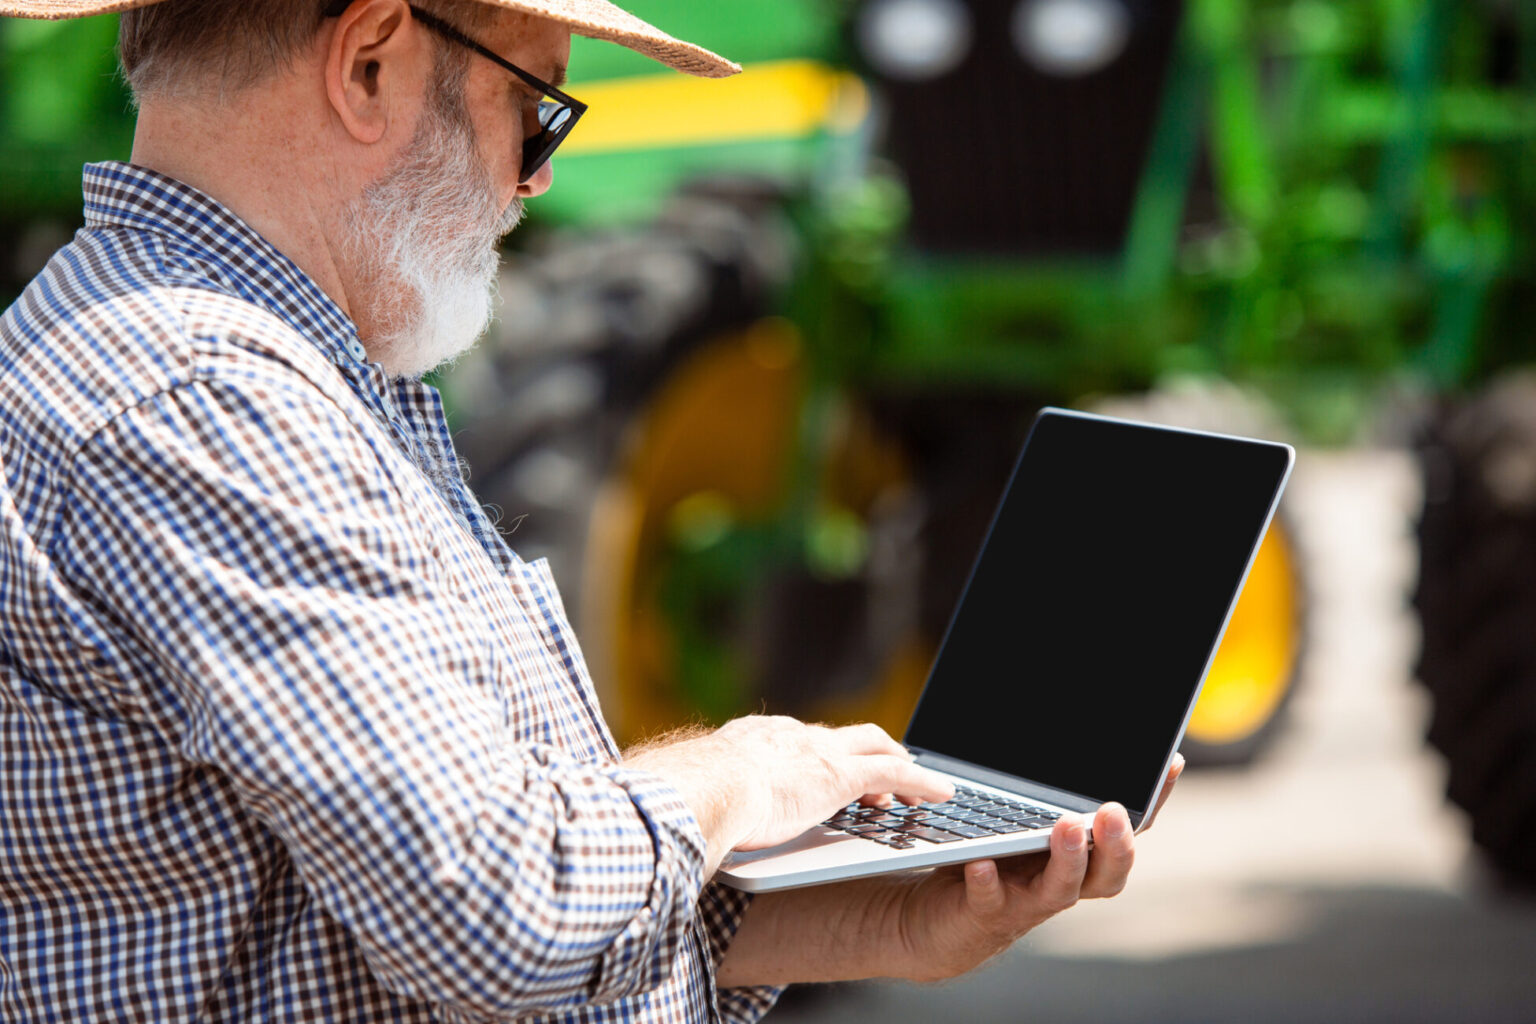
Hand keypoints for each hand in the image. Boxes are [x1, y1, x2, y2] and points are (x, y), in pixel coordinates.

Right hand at [626, 716, 953, 869]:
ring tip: (917, 782)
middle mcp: (788, 736)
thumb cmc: (685, 799)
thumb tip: (669, 818)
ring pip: (874, 746)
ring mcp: (817, 752)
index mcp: (750, 741)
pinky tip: (943, 794)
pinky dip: (923, 782)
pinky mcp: (842, 775)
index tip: (821, 762)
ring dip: (898, 764)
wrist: (703, 787)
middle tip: (881, 767)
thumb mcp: (689, 796)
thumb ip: (694, 800)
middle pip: (840, 735)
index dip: (816, 752)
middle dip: (865, 749)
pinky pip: (898, 772)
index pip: (793, 739)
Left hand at [891, 753, 1183, 981]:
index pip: (1129, 828)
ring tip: (1065, 827)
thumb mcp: (1021, 815)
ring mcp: (1029, 897)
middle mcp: (1066, 878)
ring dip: (1069, 859)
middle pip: (1110, 869)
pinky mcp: (988, 911)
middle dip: (1118, 841)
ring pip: (1063, 887)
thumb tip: (1060, 723)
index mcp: (1081, 852)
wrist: (943, 915)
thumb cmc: (994, 856)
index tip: (1169, 762)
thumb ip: (1044, 788)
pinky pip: (991, 899)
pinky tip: (981, 862)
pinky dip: (988, 882)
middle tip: (1112, 811)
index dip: (1155, 800)